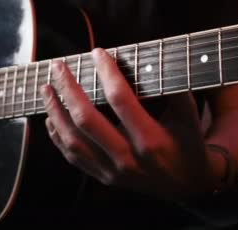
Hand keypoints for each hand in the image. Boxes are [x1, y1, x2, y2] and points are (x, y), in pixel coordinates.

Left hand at [40, 48, 215, 200]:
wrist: (188, 185)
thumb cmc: (188, 144)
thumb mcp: (190, 117)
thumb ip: (175, 89)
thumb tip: (155, 60)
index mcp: (150, 140)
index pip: (120, 99)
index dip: (107, 72)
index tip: (98, 53)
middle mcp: (128, 158)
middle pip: (86, 119)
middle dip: (69, 89)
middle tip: (59, 67)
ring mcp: (113, 171)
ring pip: (73, 140)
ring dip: (55, 112)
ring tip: (47, 88)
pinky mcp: (104, 178)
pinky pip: (73, 157)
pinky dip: (57, 137)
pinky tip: (49, 119)